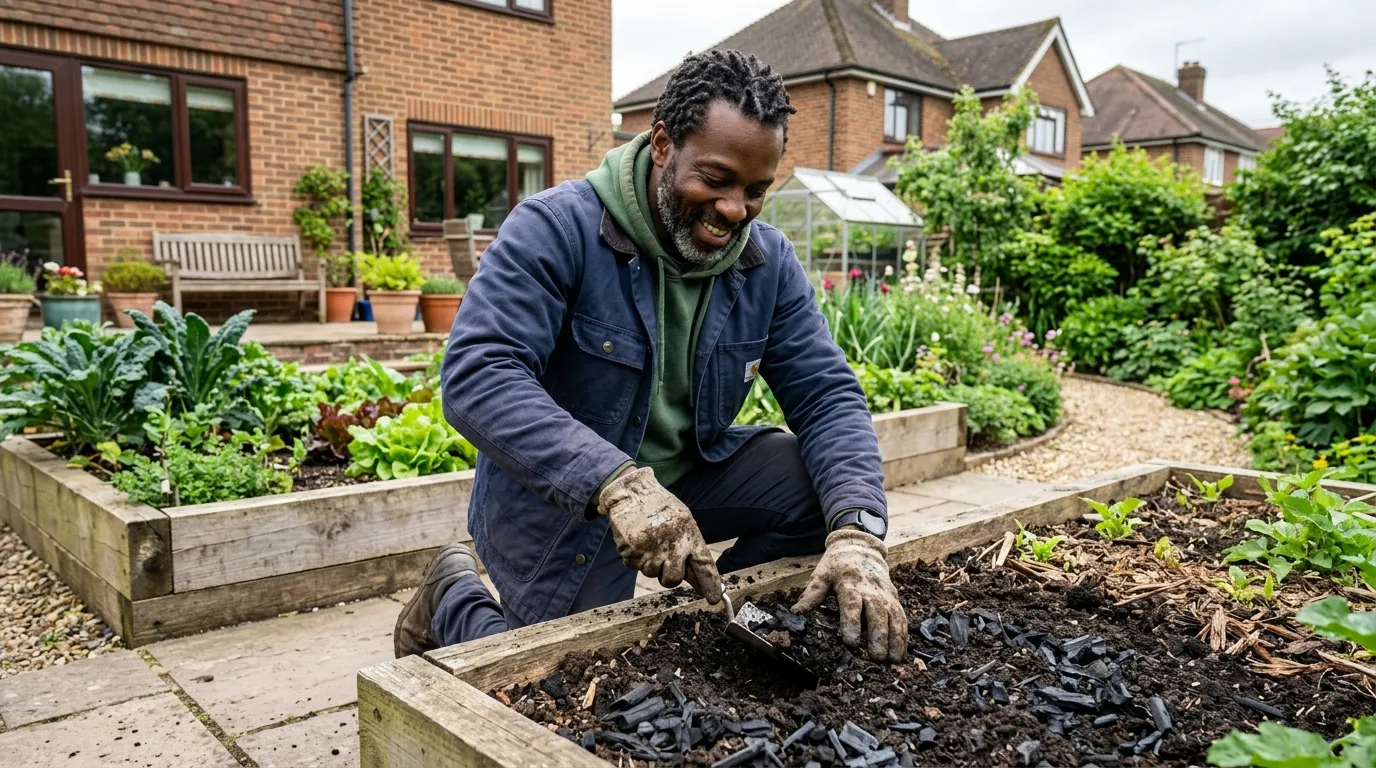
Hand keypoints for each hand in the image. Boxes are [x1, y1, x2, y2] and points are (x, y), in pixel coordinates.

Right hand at [598, 467, 722, 603]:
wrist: (632, 492)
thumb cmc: (659, 507)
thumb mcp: (682, 521)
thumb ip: (690, 549)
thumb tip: (697, 578)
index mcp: (689, 534)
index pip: (704, 565)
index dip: (710, 584)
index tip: (714, 599)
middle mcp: (673, 544)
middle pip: (673, 579)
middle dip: (668, 575)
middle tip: (663, 559)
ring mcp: (652, 549)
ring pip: (651, 573)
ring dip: (648, 562)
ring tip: (647, 540)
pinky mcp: (633, 551)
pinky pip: (633, 565)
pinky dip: (634, 556)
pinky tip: (635, 539)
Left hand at [792, 528, 907, 662]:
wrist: (860, 548)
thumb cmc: (838, 566)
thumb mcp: (822, 575)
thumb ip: (812, 594)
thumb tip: (797, 612)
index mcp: (849, 583)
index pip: (852, 603)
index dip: (852, 622)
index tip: (851, 641)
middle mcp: (870, 589)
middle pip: (876, 612)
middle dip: (878, 635)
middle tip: (875, 656)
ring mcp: (885, 594)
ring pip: (893, 617)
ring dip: (894, 639)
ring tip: (892, 661)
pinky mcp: (894, 599)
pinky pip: (901, 618)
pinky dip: (902, 636)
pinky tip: (900, 653)